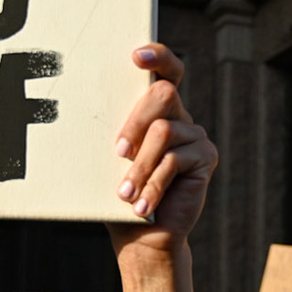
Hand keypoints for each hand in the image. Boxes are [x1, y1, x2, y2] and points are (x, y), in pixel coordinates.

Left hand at [109, 44, 215, 255]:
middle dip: (135, 122)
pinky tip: (143, 205)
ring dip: (139, 166)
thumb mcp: (112, 161)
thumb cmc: (121, 195)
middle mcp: (179, 116)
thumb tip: (85, 111)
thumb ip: (116, 135)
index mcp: (156, 111)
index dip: (158, 56)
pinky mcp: (206, 156)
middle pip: (164, 93)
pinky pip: (174, 159)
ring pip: (164, 131)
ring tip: (125, 194)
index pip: (166, 71)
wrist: (144, 235)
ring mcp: (195, 135)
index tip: (137, 56)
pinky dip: (153, 184)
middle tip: (118, 153)